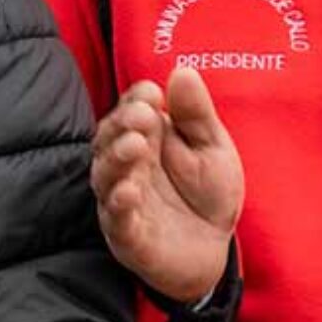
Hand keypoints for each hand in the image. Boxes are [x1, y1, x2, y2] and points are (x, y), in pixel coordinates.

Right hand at [92, 67, 243, 305]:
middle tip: (142, 116)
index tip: (151, 92)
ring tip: (134, 145)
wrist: (215, 249)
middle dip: (122, 126)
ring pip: (106, 178)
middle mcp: (125, 168)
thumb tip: (182, 72)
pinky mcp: (128, 236)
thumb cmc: (206, 194)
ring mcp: (122, 202)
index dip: (135, 102)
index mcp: (143, 141)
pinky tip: (129, 191)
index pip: (128, 114)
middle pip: (108, 142)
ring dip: (116, 159)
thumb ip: (196, 115)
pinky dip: (119, 205)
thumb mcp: (212, 148)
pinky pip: (117, 219)